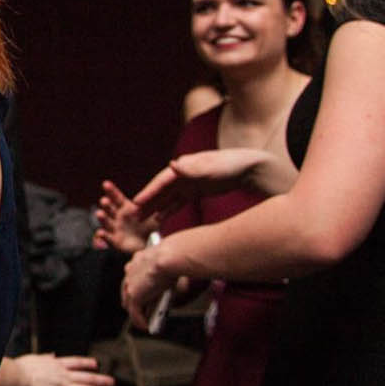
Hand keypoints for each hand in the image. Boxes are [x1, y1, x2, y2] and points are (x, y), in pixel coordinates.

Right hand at [9, 354, 114, 385]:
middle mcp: (64, 376)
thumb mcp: (34, 358)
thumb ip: (44, 357)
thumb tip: (51, 354)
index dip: (88, 364)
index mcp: (57, 365)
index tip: (97, 365)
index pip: (77, 363)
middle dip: (102, 381)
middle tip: (113, 383)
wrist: (17, 378)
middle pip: (88, 377)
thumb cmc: (20, 369)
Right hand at [92, 180, 156, 252]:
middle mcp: (116, 216)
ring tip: (100, 214)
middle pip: (109, 208)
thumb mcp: (154, 216)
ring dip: (102, 217)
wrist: (144, 244)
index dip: (111, 191)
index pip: (117, 197)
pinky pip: (107, 237)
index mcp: (125, 208)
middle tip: (104, 200)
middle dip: (106, 204)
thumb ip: (156, 206)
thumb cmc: (146, 226)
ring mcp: (113, 227)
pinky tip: (101, 233)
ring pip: (105, 221)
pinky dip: (103, 236)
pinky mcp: (113, 240)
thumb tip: (168, 193)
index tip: (106, 184)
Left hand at [120, 246, 179, 329]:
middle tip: (143, 312)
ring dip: (137, 314)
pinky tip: (146, 327)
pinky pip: (134, 313)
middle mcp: (130, 270)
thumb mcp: (170, 266)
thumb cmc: (176, 257)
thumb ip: (167, 277)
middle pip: (128, 290)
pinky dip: (139, 321)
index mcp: (138, 259)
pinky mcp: (134, 295)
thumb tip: (174, 294)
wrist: (170, 256)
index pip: (135, 275)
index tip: (145, 294)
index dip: (139, 286)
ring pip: (130, 303)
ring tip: (145, 322)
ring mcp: (130, 284)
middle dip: (134, 301)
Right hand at [134, 149, 288, 216]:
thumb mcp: (213, 166)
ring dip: (155, 208)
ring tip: (142, 221)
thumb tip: (173, 164)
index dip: (147, 193)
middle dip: (146, 202)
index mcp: (184, 167)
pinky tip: (161, 220)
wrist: (253, 167)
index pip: (161, 182)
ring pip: (167, 197)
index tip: (135, 204)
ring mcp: (189, 182)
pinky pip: (178, 202)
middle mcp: (183, 173)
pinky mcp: (197, 190)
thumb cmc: (233, 165)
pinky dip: (168, 210)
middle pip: (160, 190)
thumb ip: (193, 168)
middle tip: (131, 216)